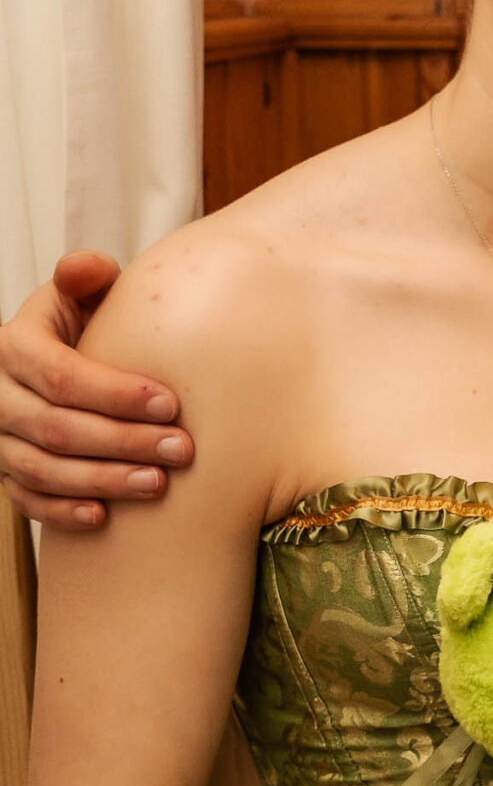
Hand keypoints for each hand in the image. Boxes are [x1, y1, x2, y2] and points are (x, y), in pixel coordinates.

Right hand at [0, 252, 192, 529]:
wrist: (56, 366)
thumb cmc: (81, 329)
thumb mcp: (82, 296)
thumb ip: (88, 279)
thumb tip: (88, 268)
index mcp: (14, 346)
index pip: (62, 376)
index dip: (116, 393)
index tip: (171, 403)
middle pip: (56, 427)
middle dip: (124, 441)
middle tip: (181, 450)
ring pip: (42, 468)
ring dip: (103, 480)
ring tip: (158, 483)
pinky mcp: (4, 472)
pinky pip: (26, 500)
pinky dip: (62, 511)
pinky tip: (105, 517)